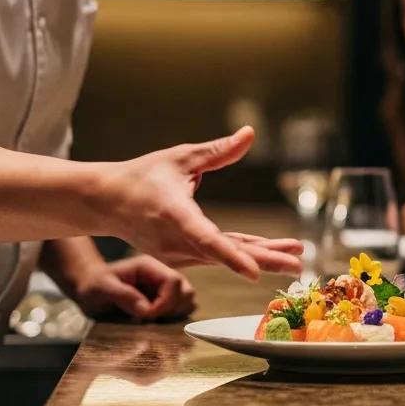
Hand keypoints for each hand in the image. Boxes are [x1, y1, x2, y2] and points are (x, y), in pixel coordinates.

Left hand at [72, 256, 196, 320]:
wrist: (88, 289)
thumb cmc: (92, 286)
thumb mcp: (102, 289)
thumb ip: (124, 296)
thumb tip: (147, 310)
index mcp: (149, 267)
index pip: (173, 281)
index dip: (166, 302)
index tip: (147, 315)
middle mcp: (160, 276)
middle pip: (186, 291)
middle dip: (172, 309)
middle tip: (151, 319)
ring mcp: (163, 289)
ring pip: (186, 302)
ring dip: (173, 316)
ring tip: (151, 322)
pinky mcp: (162, 302)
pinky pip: (178, 312)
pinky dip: (171, 321)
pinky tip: (152, 324)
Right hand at [103, 127, 302, 279]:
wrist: (106, 202)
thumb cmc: (142, 175)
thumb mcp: (181, 157)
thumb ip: (218, 151)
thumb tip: (250, 133)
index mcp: (174, 215)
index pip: (206, 239)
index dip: (232, 256)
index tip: (254, 272)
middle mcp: (176, 242)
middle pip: (225, 255)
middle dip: (264, 260)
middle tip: (298, 264)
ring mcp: (177, 254)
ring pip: (225, 257)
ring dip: (260, 256)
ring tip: (294, 255)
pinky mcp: (180, 257)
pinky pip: (217, 256)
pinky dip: (243, 254)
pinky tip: (270, 251)